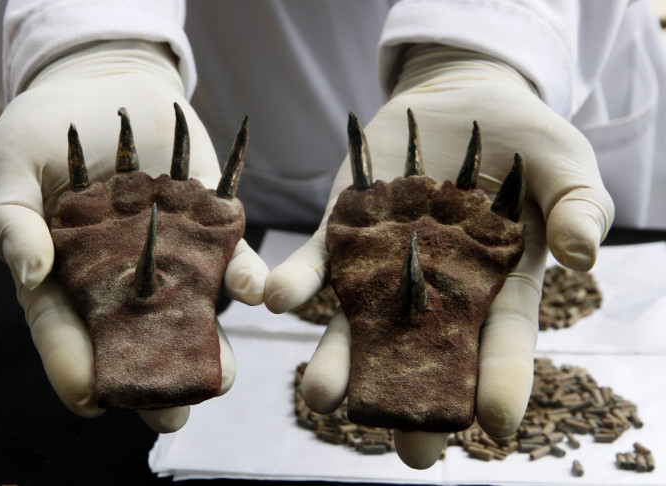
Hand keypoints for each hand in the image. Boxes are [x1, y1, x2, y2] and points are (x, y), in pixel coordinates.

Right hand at [0, 40, 267, 431]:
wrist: (107, 83)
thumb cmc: (43, 129)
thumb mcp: (9, 168)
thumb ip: (10, 221)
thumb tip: (30, 274)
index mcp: (64, 274)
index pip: (64, 329)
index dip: (73, 364)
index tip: (91, 398)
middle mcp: (120, 276)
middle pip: (133, 337)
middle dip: (151, 378)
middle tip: (171, 418)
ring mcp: (166, 255)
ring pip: (187, 310)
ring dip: (207, 343)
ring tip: (222, 378)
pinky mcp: (206, 226)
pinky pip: (226, 256)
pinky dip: (240, 272)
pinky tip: (253, 289)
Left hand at [265, 45, 613, 467]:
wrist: (460, 100)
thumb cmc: (523, 142)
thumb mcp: (563, 166)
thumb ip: (578, 206)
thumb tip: (583, 254)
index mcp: (497, 286)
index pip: (502, 342)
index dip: (503, 381)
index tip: (498, 425)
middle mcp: (435, 290)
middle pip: (425, 356)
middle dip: (415, 403)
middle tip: (410, 450)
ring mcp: (385, 265)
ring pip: (360, 327)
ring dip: (340, 361)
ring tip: (323, 398)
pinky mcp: (343, 231)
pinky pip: (317, 264)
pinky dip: (298, 282)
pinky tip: (279, 300)